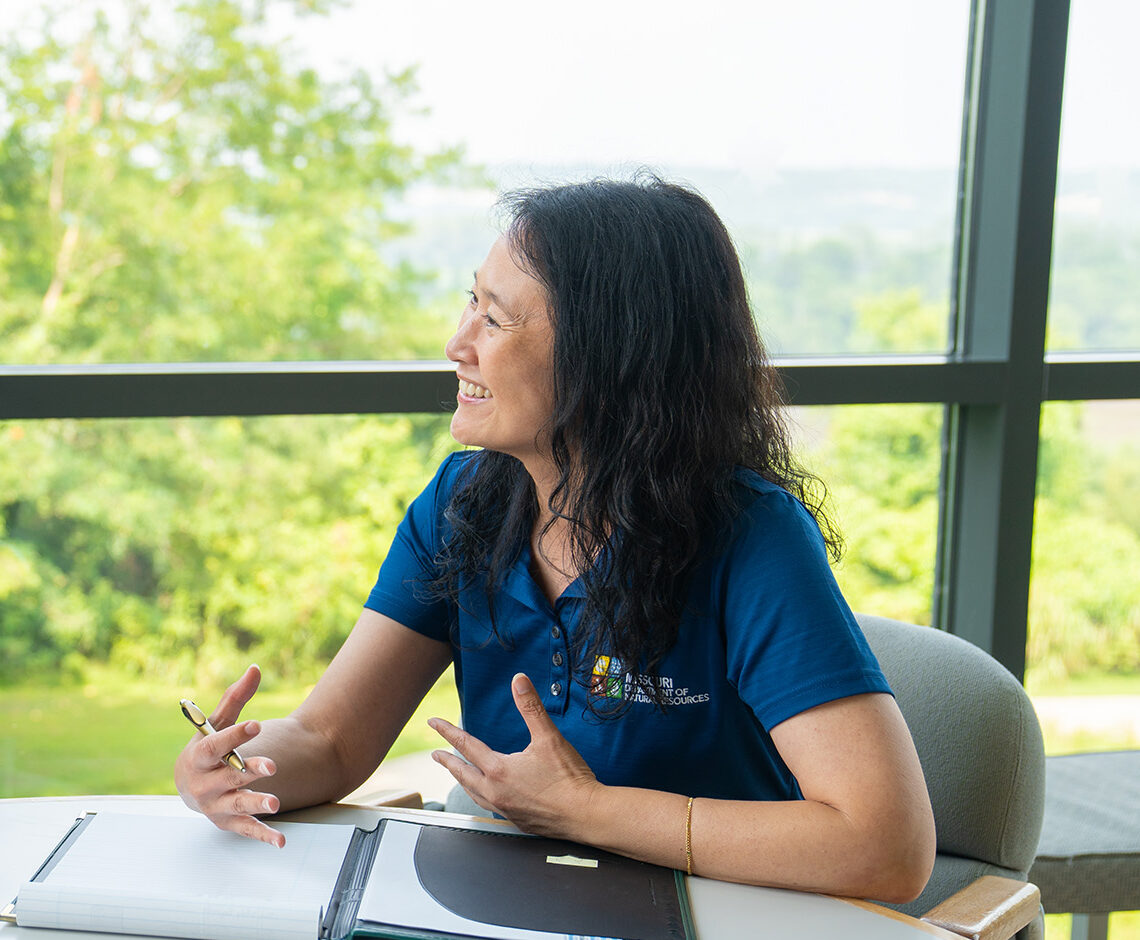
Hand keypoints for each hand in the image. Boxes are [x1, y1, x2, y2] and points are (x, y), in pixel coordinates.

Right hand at [174, 664, 284, 846]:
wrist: (189, 784)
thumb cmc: (207, 748)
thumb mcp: (216, 723)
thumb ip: (236, 698)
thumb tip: (256, 668)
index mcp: (197, 758)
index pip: (213, 746)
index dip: (234, 736)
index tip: (256, 725)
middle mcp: (204, 784)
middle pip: (228, 776)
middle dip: (250, 771)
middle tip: (273, 766)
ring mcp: (216, 805)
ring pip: (237, 804)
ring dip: (257, 803)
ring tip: (276, 803)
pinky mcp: (228, 821)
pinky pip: (246, 829)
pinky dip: (263, 835)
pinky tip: (281, 840)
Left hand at [428, 673, 600, 837]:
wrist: (586, 815)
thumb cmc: (570, 778)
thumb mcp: (549, 737)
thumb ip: (531, 707)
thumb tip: (519, 681)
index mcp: (499, 770)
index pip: (466, 745)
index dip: (448, 731)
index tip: (434, 723)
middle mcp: (496, 792)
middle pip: (462, 773)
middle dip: (447, 761)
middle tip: (436, 754)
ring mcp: (505, 809)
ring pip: (472, 793)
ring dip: (461, 780)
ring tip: (457, 774)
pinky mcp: (517, 821)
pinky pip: (488, 806)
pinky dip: (479, 796)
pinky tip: (488, 795)